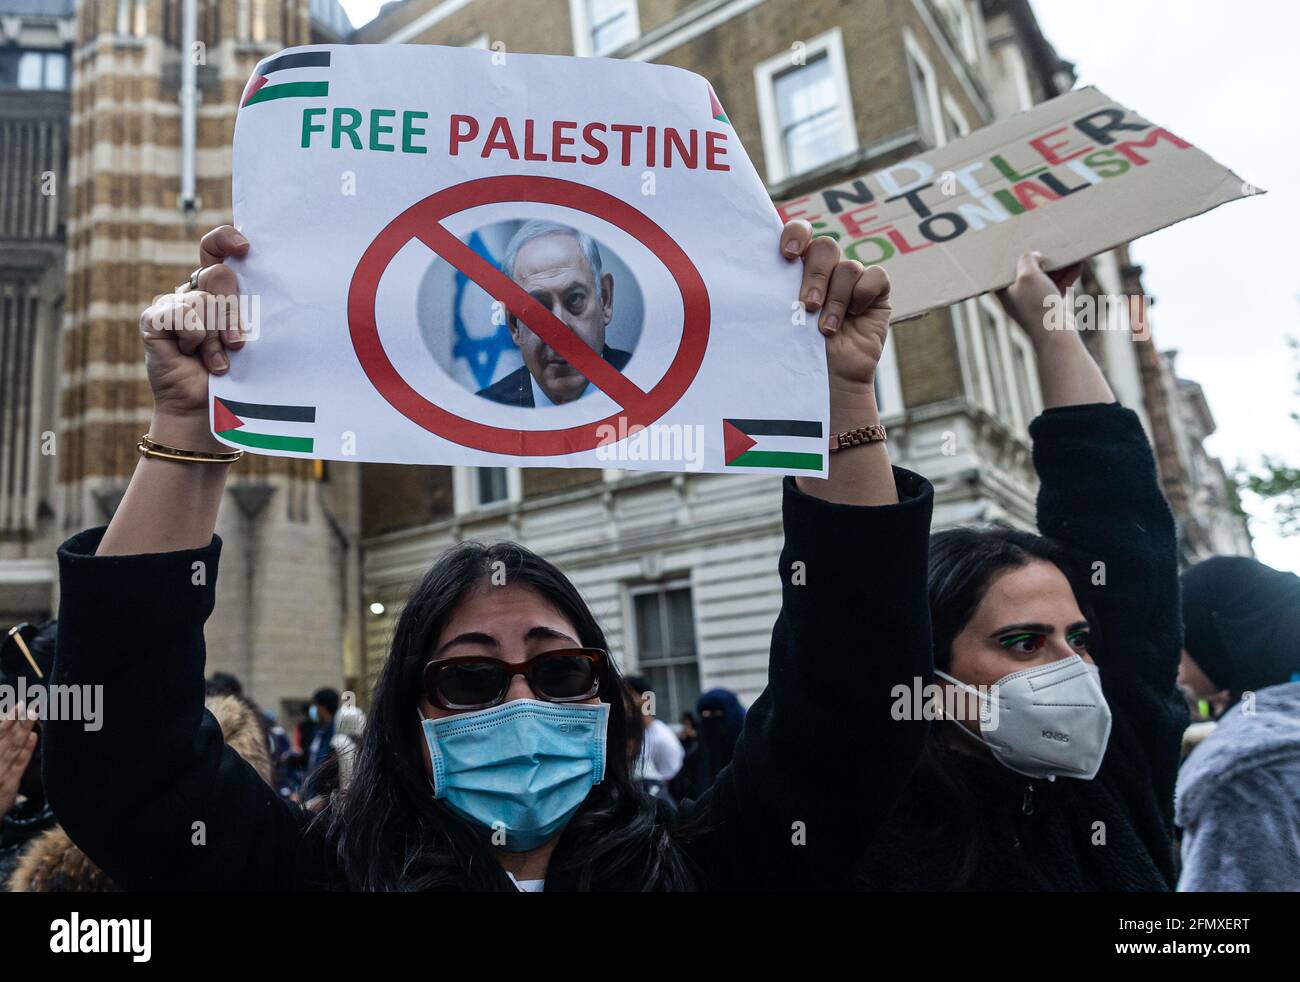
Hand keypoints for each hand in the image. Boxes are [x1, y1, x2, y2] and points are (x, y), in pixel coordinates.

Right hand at [0, 706, 37, 817]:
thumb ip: (5, 747)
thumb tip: (11, 731)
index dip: (7, 719)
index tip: (17, 705)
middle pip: (6, 737)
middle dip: (18, 719)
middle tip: (30, 703)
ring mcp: (0, 773)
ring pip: (14, 747)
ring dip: (24, 729)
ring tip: (34, 714)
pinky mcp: (9, 785)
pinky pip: (19, 764)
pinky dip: (27, 750)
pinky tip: (34, 736)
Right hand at [139, 225, 249, 448]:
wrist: (210, 414)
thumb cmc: (240, 379)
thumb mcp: (255, 341)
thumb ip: (256, 312)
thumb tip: (280, 288)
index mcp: (221, 291)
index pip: (216, 247)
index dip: (226, 239)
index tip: (245, 247)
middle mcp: (195, 292)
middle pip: (217, 274)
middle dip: (234, 312)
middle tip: (239, 344)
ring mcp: (172, 304)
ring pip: (202, 299)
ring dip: (216, 337)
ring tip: (218, 362)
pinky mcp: (154, 319)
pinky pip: (180, 313)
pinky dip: (194, 338)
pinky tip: (193, 358)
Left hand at [780, 221, 890, 397]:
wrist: (826, 384)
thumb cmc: (794, 354)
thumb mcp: (776, 321)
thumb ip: (771, 292)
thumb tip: (749, 271)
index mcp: (797, 268)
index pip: (799, 232)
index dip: (796, 234)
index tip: (787, 255)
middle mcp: (825, 269)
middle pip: (825, 247)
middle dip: (815, 276)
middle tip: (808, 306)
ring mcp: (851, 280)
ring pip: (848, 267)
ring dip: (836, 299)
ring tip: (826, 330)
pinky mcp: (876, 293)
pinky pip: (876, 276)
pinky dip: (863, 294)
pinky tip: (854, 317)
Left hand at [997, 251, 1082, 342]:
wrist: (1057, 334)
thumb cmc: (1038, 305)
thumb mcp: (1028, 275)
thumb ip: (1027, 260)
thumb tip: (1033, 255)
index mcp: (1004, 292)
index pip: (1005, 270)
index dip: (1013, 256)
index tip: (1022, 243)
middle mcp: (1017, 298)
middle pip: (1028, 272)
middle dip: (1041, 258)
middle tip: (1051, 244)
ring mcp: (1035, 303)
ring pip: (1046, 279)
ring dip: (1058, 265)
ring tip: (1070, 251)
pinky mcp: (1051, 307)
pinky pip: (1058, 287)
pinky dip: (1067, 276)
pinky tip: (1079, 264)